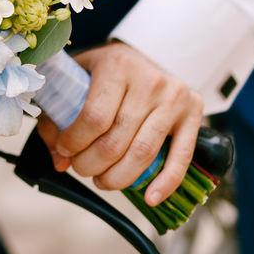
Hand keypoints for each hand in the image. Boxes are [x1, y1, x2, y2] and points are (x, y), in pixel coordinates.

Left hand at [37, 41, 202, 205]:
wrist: (146, 54)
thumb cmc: (108, 70)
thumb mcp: (79, 76)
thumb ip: (59, 113)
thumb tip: (60, 159)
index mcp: (117, 65)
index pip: (94, 117)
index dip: (75, 142)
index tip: (64, 150)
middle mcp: (149, 80)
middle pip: (117, 141)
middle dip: (92, 165)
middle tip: (81, 169)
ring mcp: (174, 97)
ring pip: (143, 153)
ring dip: (119, 178)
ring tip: (103, 181)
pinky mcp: (193, 113)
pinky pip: (181, 157)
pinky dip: (166, 183)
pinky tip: (150, 198)